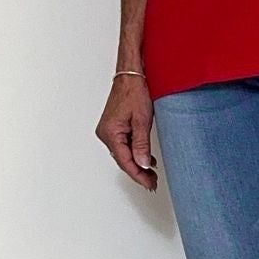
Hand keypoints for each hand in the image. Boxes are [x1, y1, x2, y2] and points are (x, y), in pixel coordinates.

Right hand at [96, 73, 157, 187]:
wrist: (131, 74)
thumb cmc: (135, 90)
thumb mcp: (142, 120)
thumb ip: (142, 145)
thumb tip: (143, 164)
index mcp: (110, 133)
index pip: (125, 161)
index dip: (138, 175)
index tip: (149, 184)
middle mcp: (106, 133)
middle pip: (123, 159)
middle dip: (138, 172)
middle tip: (152, 182)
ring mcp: (108, 130)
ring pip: (123, 153)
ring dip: (137, 163)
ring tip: (151, 174)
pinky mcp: (114, 126)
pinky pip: (124, 145)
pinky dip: (134, 153)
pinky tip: (145, 159)